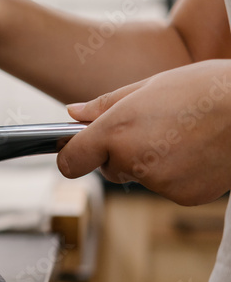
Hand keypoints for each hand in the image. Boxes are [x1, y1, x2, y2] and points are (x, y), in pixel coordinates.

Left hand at [57, 60, 230, 204]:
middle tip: (153, 127)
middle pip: (108, 167)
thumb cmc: (210, 89)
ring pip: (141, 175)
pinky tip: (199, 150)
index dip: (71, 155)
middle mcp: (134, 161)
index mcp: (118, 131)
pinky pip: (168, 186)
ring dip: (152, 161)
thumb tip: (73, 113)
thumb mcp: (152, 85)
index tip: (76, 149)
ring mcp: (160, 183)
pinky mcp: (184, 196)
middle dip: (119, 152)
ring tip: (184, 133)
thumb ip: (106, 104)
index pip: (71, 161)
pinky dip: (178, 173)